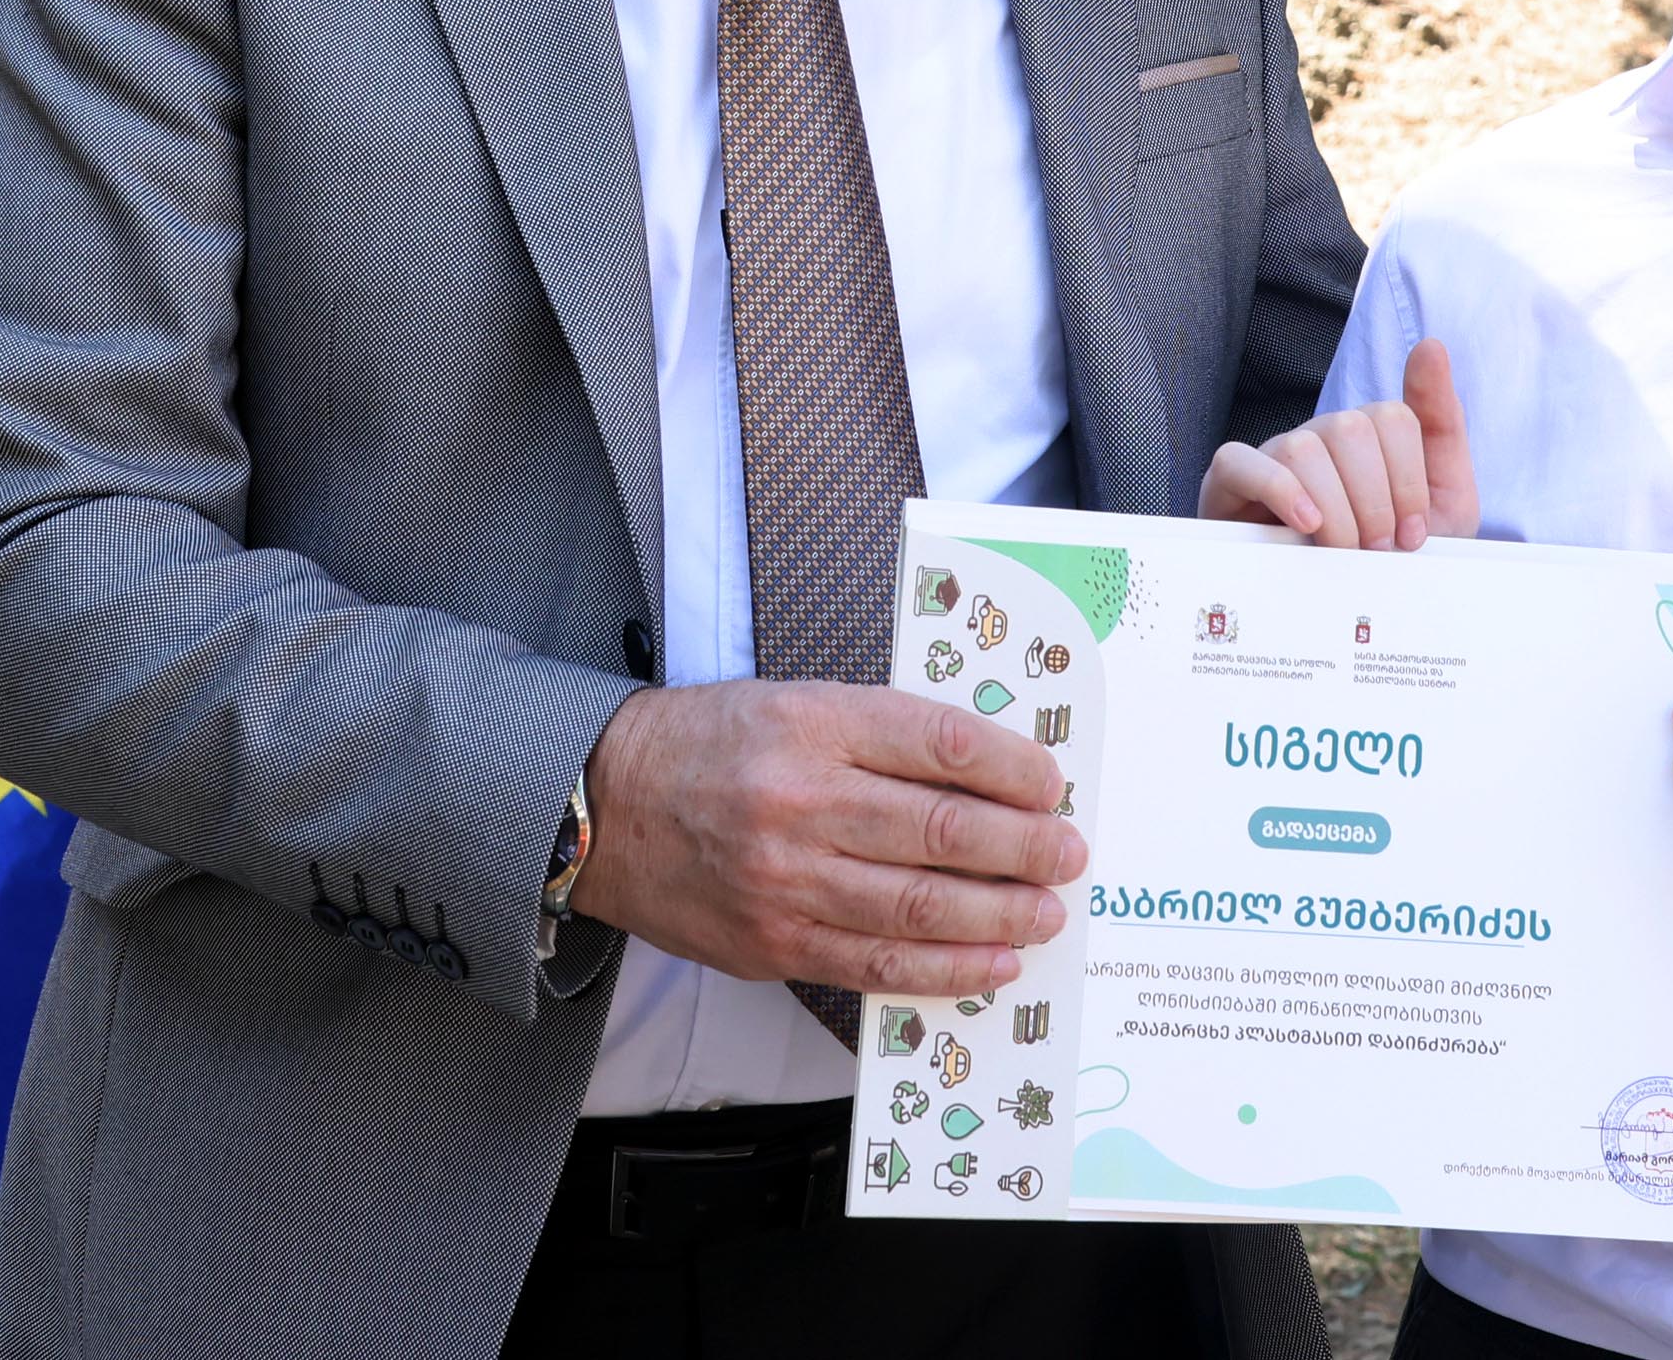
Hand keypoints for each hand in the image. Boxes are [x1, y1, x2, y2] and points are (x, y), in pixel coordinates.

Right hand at [568, 680, 1079, 997]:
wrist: (603, 803)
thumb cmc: (712, 744)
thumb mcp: (796, 704)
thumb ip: (883, 736)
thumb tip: (987, 774)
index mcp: (814, 722)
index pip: (940, 742)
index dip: (1012, 767)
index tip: (1052, 782)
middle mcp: (802, 799)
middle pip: (943, 829)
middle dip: (1025, 846)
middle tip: (1068, 853)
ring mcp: (787, 880)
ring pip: (920, 906)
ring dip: (1000, 914)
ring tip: (1046, 911)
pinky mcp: (774, 944)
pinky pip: (877, 965)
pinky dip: (946, 968)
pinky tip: (992, 963)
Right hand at [1201, 336, 1479, 548]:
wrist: (1344, 619)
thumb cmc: (1390, 560)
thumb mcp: (1442, 502)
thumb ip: (1442, 423)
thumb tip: (1431, 345)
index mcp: (1370, 436)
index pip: (1394, 418)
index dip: (1410, 481)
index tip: (1413, 535)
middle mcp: (1321, 436)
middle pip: (1351, 428)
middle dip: (1376, 500)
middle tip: (1379, 550)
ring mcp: (1274, 455)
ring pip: (1304, 448)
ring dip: (1335, 510)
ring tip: (1344, 552)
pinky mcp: (1229, 482)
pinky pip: (1240, 461)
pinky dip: (1278, 490)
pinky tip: (1305, 524)